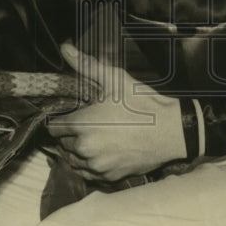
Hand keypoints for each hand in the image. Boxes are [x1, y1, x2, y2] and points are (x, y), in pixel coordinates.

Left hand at [46, 42, 185, 182]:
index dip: (60, 119)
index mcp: (82, 125)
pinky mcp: (110, 178)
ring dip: (78, 152)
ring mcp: (98, 166)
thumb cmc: (143, 103)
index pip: (53, 128)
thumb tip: (65, 47)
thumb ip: (86, 65)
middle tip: (86, 124)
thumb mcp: (114, 79)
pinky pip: (89, 174)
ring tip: (94, 138)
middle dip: (71, 134)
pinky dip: (92, 165)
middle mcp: (85, 150)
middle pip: (63, 144)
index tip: (70, 114)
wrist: (172, 131)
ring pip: (74, 161)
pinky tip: (103, 152)